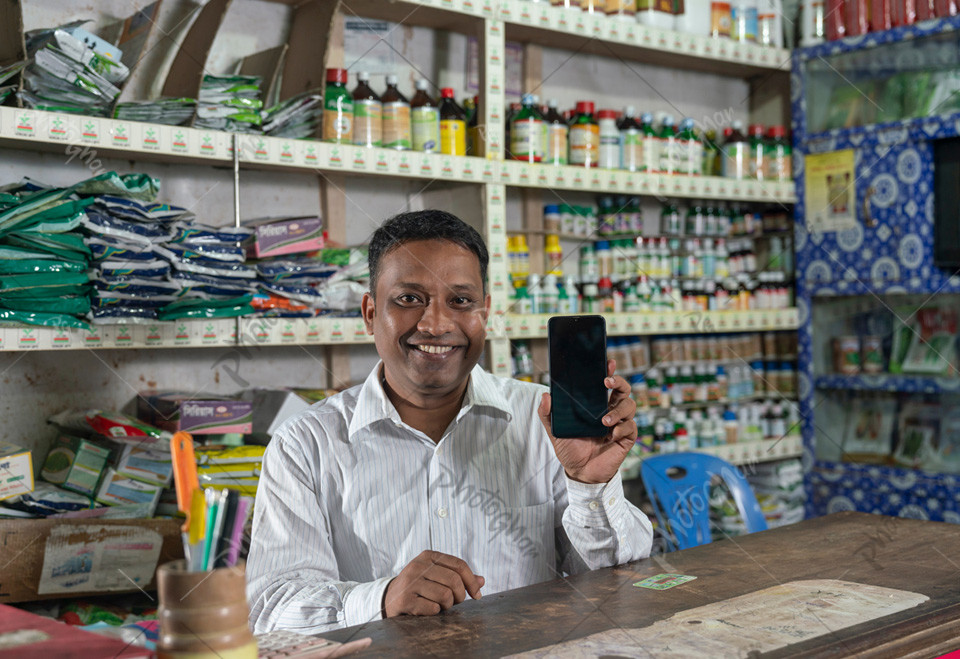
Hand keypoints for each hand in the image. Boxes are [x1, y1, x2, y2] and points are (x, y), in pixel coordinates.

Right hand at [383, 550, 484, 616]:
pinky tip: (428, 609)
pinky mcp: (405, 599)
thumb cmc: (418, 587)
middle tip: (455, 602)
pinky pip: (433, 608)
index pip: (459, 565)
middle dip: (460, 596)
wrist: (389, 598)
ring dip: (447, 606)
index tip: (477, 595)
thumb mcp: (436, 576)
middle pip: (454, 580)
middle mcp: (418, 565)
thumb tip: (482, 581)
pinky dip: (435, 612)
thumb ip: (458, 577)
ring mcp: (410, 582)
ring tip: (440, 605)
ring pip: (445, 595)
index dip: (472, 581)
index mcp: (428, 556)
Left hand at [537, 359, 636, 484]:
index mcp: (596, 406)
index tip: (608, 363)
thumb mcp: (555, 430)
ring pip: (630, 406)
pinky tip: (611, 435)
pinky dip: (622, 429)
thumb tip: (545, 395)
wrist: (579, 472)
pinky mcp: (625, 439)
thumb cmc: (570, 449)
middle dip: (619, 382)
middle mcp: (610, 411)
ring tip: (604, 421)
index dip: (610, 371)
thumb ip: (548, 414)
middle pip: (623, 390)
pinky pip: (631, 428)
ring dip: (618, 410)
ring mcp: (619, 424)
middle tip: (606, 383)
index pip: (606, 384)